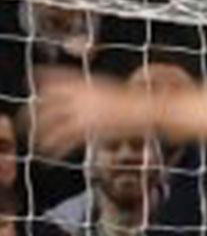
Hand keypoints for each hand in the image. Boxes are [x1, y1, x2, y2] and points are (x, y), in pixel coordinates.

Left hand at [29, 70, 159, 156]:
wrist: (149, 109)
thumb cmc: (138, 104)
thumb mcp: (113, 93)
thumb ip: (94, 96)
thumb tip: (87, 99)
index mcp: (85, 84)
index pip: (53, 80)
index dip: (42, 84)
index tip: (37, 90)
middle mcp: (80, 95)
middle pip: (47, 102)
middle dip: (33, 114)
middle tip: (27, 123)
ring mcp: (83, 110)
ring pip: (51, 122)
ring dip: (42, 134)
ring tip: (38, 144)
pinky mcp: (88, 127)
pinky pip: (64, 138)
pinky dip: (55, 148)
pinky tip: (50, 155)